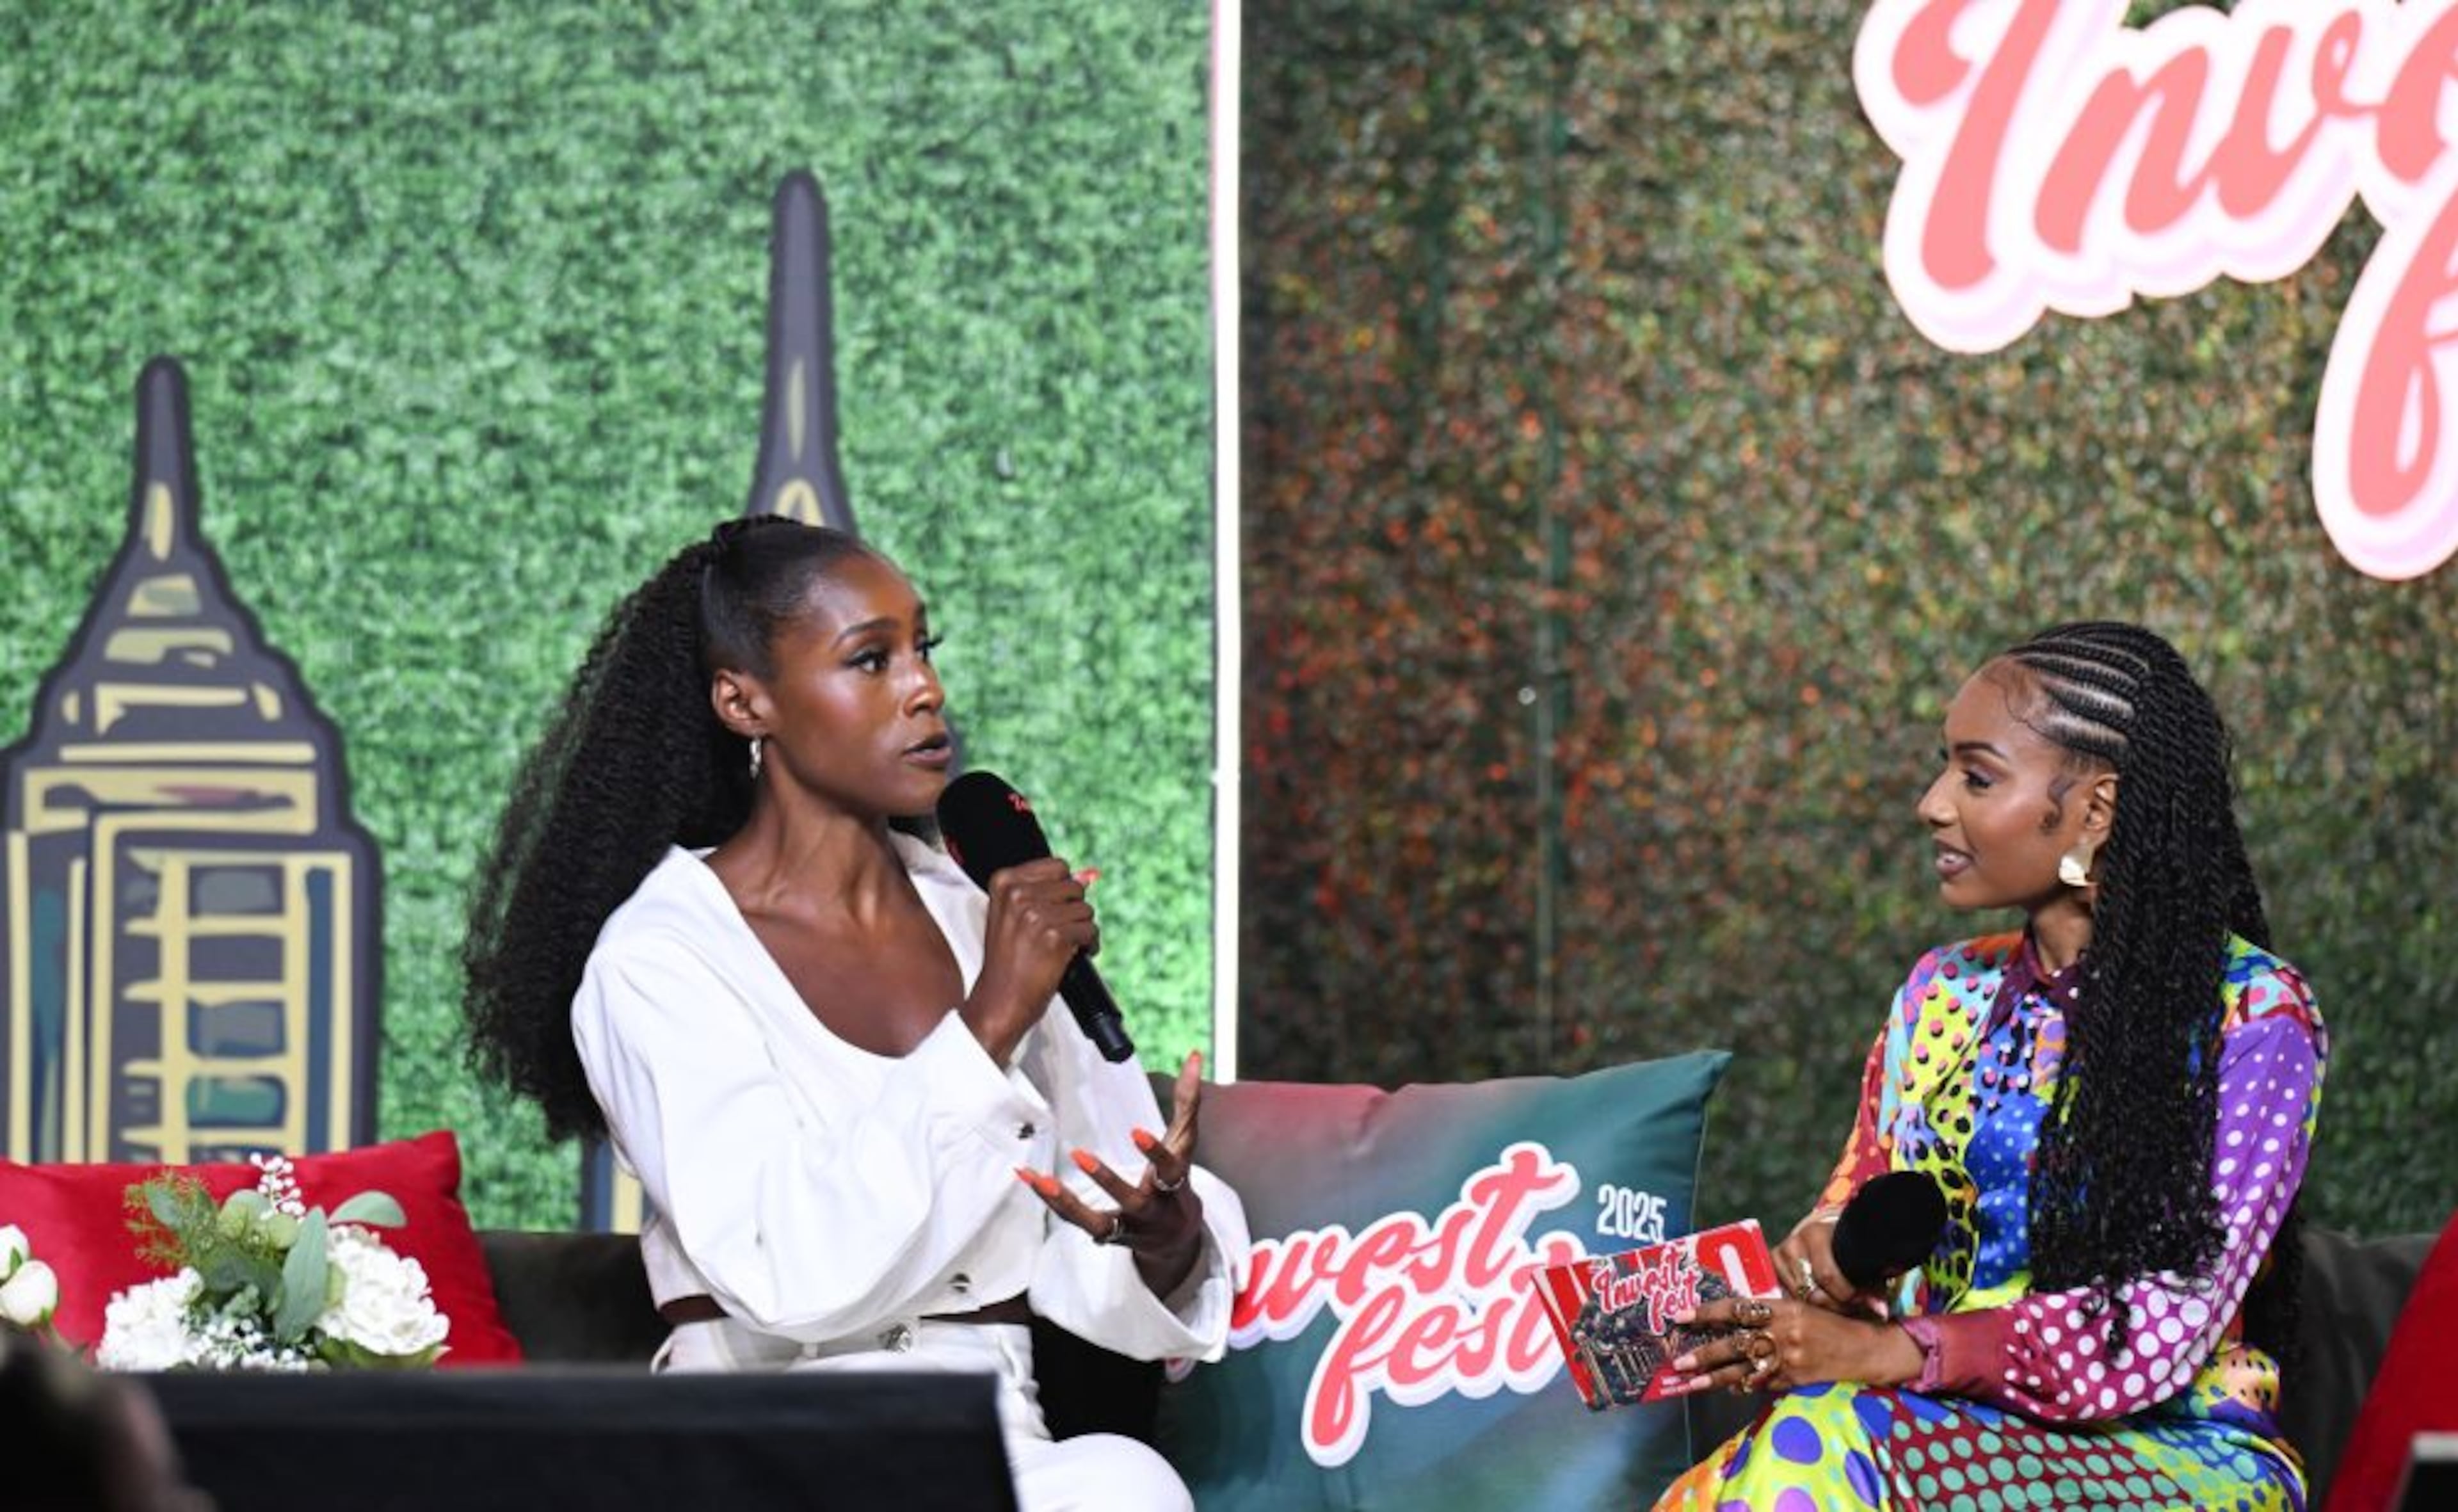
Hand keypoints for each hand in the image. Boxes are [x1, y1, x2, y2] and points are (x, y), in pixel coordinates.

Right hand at [964, 857, 1098, 1062]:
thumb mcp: (1015, 915)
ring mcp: (1036, 914)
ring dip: (1081, 929)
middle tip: (1056, 933)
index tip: (1051, 910)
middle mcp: (1018, 894)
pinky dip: (1089, 945)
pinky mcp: (1054, 936)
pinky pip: (1091, 931)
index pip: (1058, 866)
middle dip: (1073, 910)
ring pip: (1086, 909)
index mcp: (1004, 881)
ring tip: (1062, 946)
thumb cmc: (1008, 960)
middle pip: (1075, 887)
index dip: (1062, 891)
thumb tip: (1090, 875)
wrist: (1000, 1000)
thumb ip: (1047, 890)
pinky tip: (1072, 956)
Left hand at [1015, 1052, 1208, 1297]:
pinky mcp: (1104, 1234)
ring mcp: (1127, 1227)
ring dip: (1068, 1202)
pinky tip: (1027, 1176)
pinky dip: (1050, 1201)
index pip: (1170, 1169)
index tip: (1135, 1131)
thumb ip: (1188, 1100)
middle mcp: (1153, 1211)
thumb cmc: (1176, 1176)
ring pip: (1097, 1221)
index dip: (1154, 1152)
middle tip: (1080, 1155)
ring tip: (1041, 1180)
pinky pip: (1074, 1220)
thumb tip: (1193, 1055)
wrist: (1176, 1237)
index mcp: (1174, 1184)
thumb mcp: (1186, 1141)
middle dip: (1108, 1180)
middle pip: (1133, 1201)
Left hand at [1657, 1295, 1922, 1396]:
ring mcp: (1788, 1360)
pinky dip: (1743, 1386)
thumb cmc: (1829, 1323)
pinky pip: (1762, 1384)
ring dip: (1715, 1378)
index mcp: (1782, 1308)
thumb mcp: (1800, 1307)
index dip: (1706, 1313)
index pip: (1737, 1309)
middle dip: (1704, 1354)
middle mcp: (1783, 1333)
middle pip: (1734, 1344)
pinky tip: (1727, 1388)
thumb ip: (1769, 1312)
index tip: (1680, 1316)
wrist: (1865, 1349)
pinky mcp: (1794, 1381)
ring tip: (1691, 1383)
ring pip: (1743, 1370)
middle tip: (1678, 1362)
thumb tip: (1733, 1317)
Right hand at [1774, 1209, 1874, 1314]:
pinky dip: (1804, 1304)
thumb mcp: (1863, 1267)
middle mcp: (1793, 1243)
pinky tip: (1816, 1303)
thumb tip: (1880, 1312)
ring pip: (1800, 1300)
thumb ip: (1872, 1289)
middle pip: (1812, 1293)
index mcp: (1816, 1234)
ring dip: (1820, 1308)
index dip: (1848, 1296)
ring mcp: (1779, 1257)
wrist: (1827, 1239)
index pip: (1828, 1276)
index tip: (1861, 1302)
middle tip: (1849, 1308)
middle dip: (1835, 1306)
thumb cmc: (1848, 1254)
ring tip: (1835, 1304)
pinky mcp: (1772, 1269)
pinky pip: (1788, 1299)